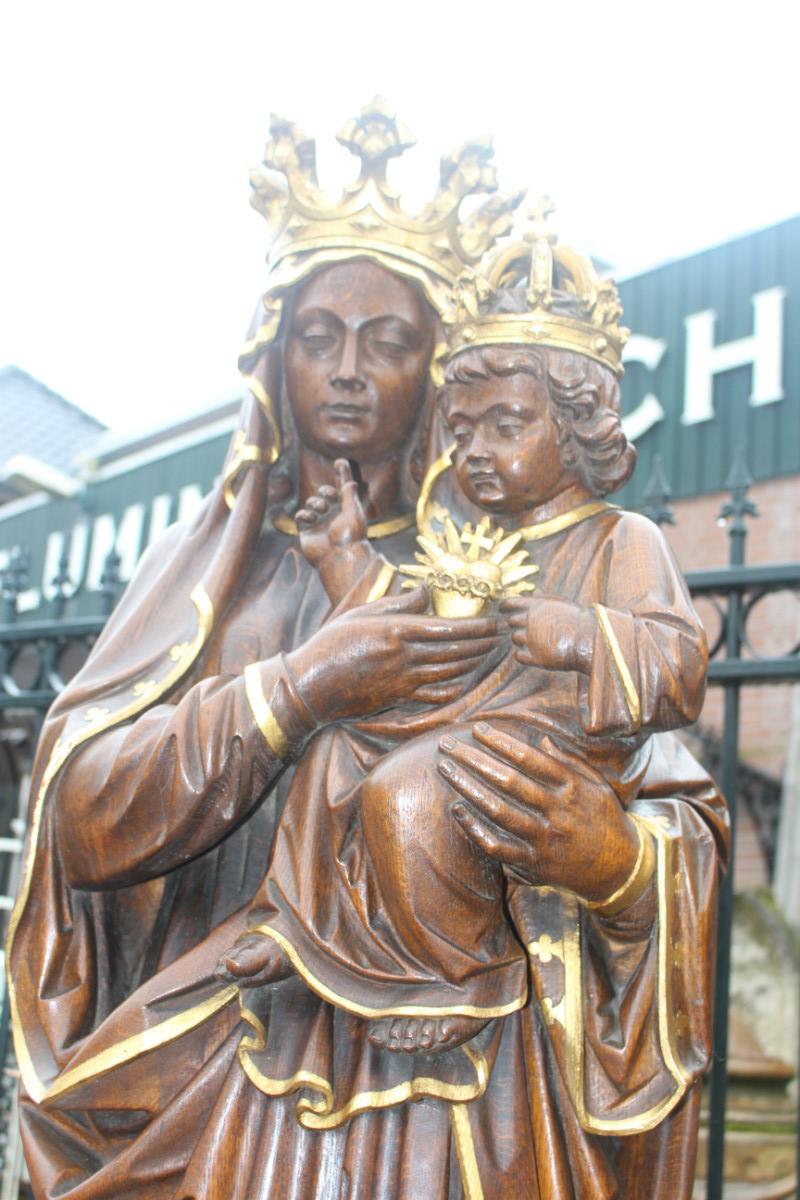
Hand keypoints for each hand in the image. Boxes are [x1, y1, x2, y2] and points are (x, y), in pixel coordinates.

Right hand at [286, 586, 500, 722]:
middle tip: (503, 636)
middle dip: (484, 643)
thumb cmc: (332, 643)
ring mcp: (403, 680)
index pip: (449, 629)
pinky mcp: (398, 698)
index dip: (477, 627)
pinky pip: (435, 694)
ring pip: (450, 671)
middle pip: (456, 651)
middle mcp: (405, 657)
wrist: (312, 684)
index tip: (495, 621)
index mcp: (398, 631)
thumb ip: (397, 603)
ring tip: (490, 653)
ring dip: (474, 662)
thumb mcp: (362, 613)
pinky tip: (465, 680)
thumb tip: (425, 590)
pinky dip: (454, 687)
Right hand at [296, 459, 374, 599]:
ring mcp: (320, 523)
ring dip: (315, 502)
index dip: (342, 475)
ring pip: (312, 503)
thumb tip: (350, 477)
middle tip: (328, 496)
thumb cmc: (350, 535)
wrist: (338, 558)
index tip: (340, 461)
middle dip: (325, 491)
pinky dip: (304, 514)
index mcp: (347, 510)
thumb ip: (348, 492)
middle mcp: (334, 515)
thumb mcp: (353, 510)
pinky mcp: (307, 532)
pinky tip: (309, 518)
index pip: (343, 489)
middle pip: (325, 493)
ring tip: (321, 510)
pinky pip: (300, 516)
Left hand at [437, 722, 639, 900]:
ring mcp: (543, 839)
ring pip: (498, 810)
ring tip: (446, 769)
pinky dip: (474, 829)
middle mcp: (556, 811)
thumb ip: (570, 762)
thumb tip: (542, 741)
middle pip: (508, 781)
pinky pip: (497, 846)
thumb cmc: (604, 819)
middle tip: (448, 744)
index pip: (529, 759)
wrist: (619, 868)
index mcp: (571, 787)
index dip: (501, 742)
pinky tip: (457, 810)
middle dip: (475, 759)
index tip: (477, 729)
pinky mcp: (533, 864)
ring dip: (468, 787)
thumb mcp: (596, 785)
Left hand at [501, 595, 595, 672]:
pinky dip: (522, 655)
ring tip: (538, 640)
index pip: (508, 603)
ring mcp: (532, 640)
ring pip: (514, 638)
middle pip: (510, 622)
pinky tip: (534, 653)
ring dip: (521, 639)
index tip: (505, 611)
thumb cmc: (579, 620)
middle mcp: (531, 621)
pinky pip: (518, 656)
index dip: (505, 607)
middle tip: (530, 628)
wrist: (592, 641)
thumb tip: (534, 591)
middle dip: (517, 624)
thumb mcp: (562, 603)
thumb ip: (545, 598)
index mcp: (536, 605)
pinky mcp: (536, 658)